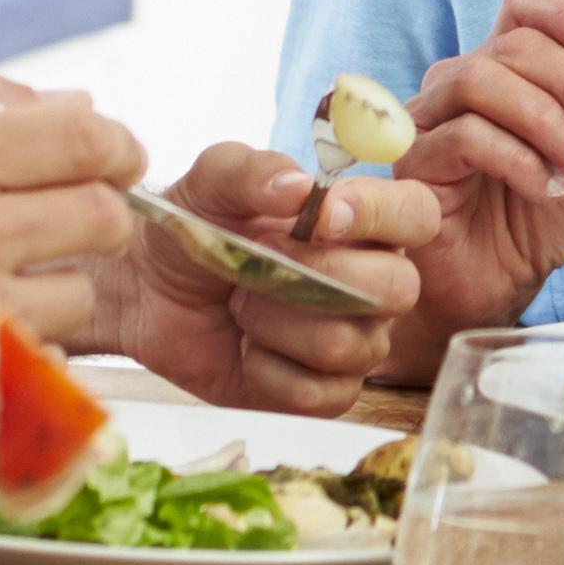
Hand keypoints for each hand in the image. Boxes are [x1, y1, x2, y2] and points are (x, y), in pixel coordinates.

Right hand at [0, 72, 146, 452]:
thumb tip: (78, 102)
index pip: (86, 137)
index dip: (116, 147)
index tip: (115, 161)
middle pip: (106, 215)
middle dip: (97, 217)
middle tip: (66, 227)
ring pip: (84, 293)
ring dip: (57, 290)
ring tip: (1, 289)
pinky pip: (52, 357)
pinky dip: (29, 348)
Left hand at [98, 143, 438, 414]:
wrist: (148, 292)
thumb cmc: (194, 228)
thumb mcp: (211, 182)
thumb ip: (253, 170)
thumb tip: (299, 187)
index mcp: (363, 221)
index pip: (416, 214)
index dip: (381, 215)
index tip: (323, 217)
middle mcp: (374, 281)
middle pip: (398, 288)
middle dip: (319, 276)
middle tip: (261, 261)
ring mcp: (356, 340)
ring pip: (348, 344)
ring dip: (276, 323)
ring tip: (242, 305)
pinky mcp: (326, 392)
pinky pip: (318, 393)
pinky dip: (267, 370)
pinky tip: (246, 349)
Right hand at [393, 0, 563, 338]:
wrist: (499, 284)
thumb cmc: (541, 215)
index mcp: (511, 64)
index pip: (529, 1)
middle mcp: (466, 77)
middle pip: (517, 43)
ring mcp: (434, 115)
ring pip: (482, 78)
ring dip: (547, 116)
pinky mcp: (416, 160)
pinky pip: (464, 135)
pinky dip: (519, 158)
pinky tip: (547, 187)